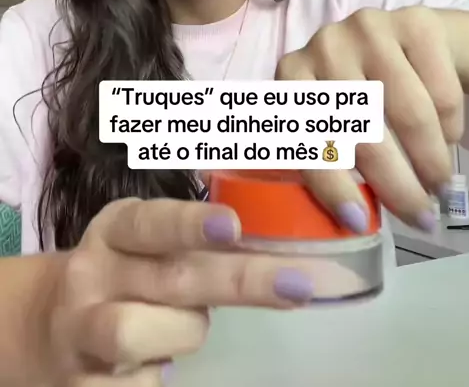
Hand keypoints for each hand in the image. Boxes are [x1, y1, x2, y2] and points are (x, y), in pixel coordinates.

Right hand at [42, 196, 357, 384]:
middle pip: (169, 278)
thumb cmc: (124, 275)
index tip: (233, 226)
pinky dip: (157, 379)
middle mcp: (93, 273)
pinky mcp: (78, 384)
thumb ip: (195, 240)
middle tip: (298, 285)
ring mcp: (80, 330)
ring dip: (184, 332)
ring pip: (136, 332)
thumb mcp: (145, 245)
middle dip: (240, 281)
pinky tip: (159, 365)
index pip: (150, 221)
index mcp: (114, 230)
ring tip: (188, 329)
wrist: (46, 326)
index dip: (190, 223)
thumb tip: (278, 241)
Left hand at [276, 6, 465, 231]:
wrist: (409, 42)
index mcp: (292, 74)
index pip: (306, 137)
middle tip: (420, 218)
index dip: (331, 184)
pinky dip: (449, 127)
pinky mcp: (414, 22)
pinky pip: (440, 92)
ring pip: (409, 114)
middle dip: (395, 185)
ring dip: (429, 161)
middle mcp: (324, 44)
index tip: (359, 223)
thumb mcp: (330, 119)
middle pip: (362, 130)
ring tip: (438, 186)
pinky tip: (447, 138)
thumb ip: (324, 154)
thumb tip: (348, 220)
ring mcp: (370, 27)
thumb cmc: (363, 94)